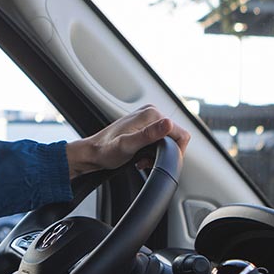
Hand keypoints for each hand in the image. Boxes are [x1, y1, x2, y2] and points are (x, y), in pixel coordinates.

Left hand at [65, 104, 190, 178]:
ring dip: (158, 153)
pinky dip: (153, 150)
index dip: (175, 153)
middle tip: (145, 161)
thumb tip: (168, 124)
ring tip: (142, 159)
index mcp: (152, 114)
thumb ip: (148, 135)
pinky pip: (159, 138)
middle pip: (175, 137)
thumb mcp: (128, 146)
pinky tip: (141, 156)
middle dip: (165, 153)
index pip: (181, 135)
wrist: (92, 153)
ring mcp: (148, 117)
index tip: (157, 161)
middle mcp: (151, 112)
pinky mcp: (144, 124)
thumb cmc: (106, 152)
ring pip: (168, 139)